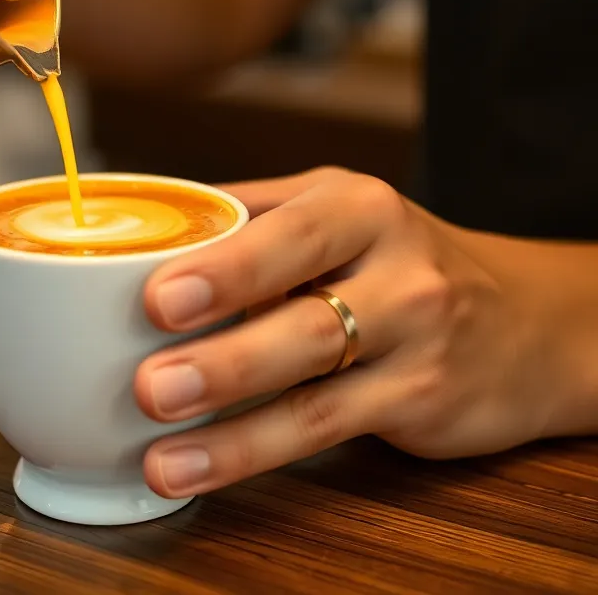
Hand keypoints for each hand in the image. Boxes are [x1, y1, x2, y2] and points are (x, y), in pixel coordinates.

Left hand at [134, 167, 559, 497]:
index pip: (291, 235)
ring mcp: (417, 344)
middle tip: (151, 384)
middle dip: (226, 359)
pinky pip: (327, 430)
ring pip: (315, 393)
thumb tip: (150, 227)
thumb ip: (251, 212)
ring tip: (162, 448)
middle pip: (307, 321)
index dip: (227, 270)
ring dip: (232, 428)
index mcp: (360, 208)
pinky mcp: (420, 405)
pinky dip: (254, 451)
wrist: (521, 318)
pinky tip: (199, 466)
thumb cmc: (396, 253)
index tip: (157, 298)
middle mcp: (399, 273)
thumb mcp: (337, 204)